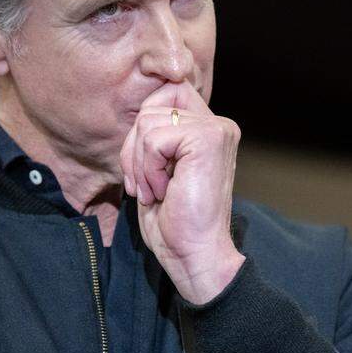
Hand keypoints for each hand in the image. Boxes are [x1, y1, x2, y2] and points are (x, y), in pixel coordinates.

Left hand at [120, 81, 245, 303]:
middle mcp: (217, 124)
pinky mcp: (208, 138)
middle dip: (134, 149)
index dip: (141, 130)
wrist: (194, 256)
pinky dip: (147, 170)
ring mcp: (216, 129)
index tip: (144, 170)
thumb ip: (152, 138)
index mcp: (207, 129)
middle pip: (150, 107)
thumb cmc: (174, 222)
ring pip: (147, 121)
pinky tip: (163, 192)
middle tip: (143, 185)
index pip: (162, 96)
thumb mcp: (156, 170)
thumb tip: (137, 113)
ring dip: (139, 164)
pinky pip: (153, 139)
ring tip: (156, 191)